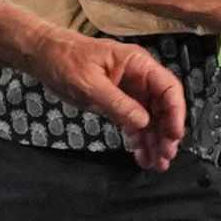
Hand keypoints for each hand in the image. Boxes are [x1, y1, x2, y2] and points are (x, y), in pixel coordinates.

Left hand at [17, 29, 188, 169]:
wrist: (44, 56)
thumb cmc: (65, 61)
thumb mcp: (89, 84)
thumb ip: (117, 103)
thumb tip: (143, 121)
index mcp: (137, 64)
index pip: (168, 87)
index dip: (176, 112)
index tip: (174, 136)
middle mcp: (139, 77)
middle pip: (163, 106)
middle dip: (166, 132)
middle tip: (165, 157)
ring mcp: (130, 91)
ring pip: (151, 118)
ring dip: (155, 141)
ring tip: (157, 164)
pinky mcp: (118, 103)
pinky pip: (134, 123)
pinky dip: (139, 140)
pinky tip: (142, 157)